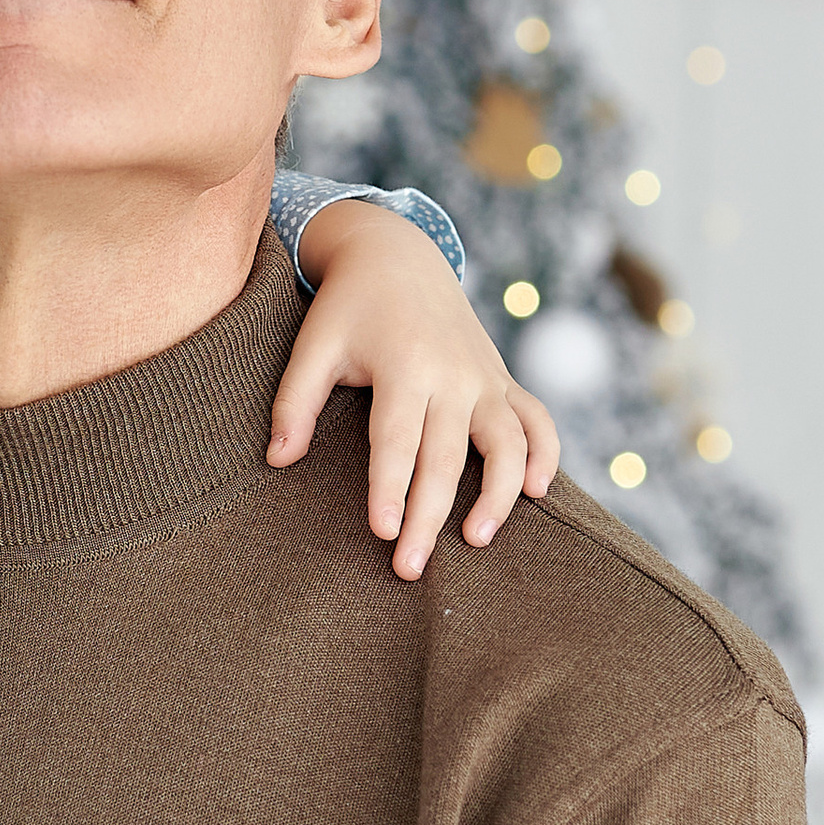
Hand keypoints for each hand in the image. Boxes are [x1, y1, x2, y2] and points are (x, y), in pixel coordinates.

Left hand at [274, 202, 560, 578]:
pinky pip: (537, 421)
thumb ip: (294, 402)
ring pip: (507, 444)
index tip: (382, 532)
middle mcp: (452, 374)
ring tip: (475, 540)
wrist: (399, 256)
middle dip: (429, 516)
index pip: (397, 439)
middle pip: (446, 457)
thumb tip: (278, 460)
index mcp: (403, 364)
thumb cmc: (348, 308)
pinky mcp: (502, 381)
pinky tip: (535, 493)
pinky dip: (545, 455)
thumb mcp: (313, 345)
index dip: (390, 488)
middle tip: (409, 568)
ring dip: (498, 495)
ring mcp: (484, 378)